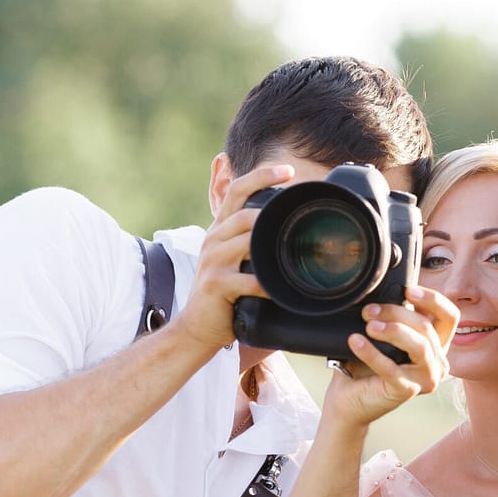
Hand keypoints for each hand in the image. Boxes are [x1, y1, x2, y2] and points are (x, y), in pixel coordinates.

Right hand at [175, 163, 292, 352]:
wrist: (197, 326)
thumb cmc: (223, 293)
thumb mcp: (233, 259)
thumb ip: (252, 241)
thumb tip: (287, 229)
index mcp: (219, 229)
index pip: (236, 190)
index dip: (261, 176)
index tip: (288, 170)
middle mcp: (214, 239)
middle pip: (244, 214)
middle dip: (272, 212)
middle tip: (301, 218)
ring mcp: (213, 261)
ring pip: (246, 241)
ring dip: (272, 245)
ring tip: (297, 251)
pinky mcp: (216, 284)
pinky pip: (248, 280)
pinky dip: (268, 285)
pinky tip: (282, 289)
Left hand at [324, 284, 457, 426]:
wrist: (348, 398)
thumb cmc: (366, 365)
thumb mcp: (385, 335)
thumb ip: (395, 318)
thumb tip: (386, 294)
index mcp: (436, 345)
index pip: (449, 317)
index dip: (433, 300)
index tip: (407, 290)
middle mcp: (437, 363)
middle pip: (427, 328)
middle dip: (397, 313)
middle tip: (369, 311)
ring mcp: (426, 379)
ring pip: (420, 346)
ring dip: (393, 331)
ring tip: (369, 326)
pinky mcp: (407, 391)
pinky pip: (392, 369)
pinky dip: (372, 353)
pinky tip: (356, 341)